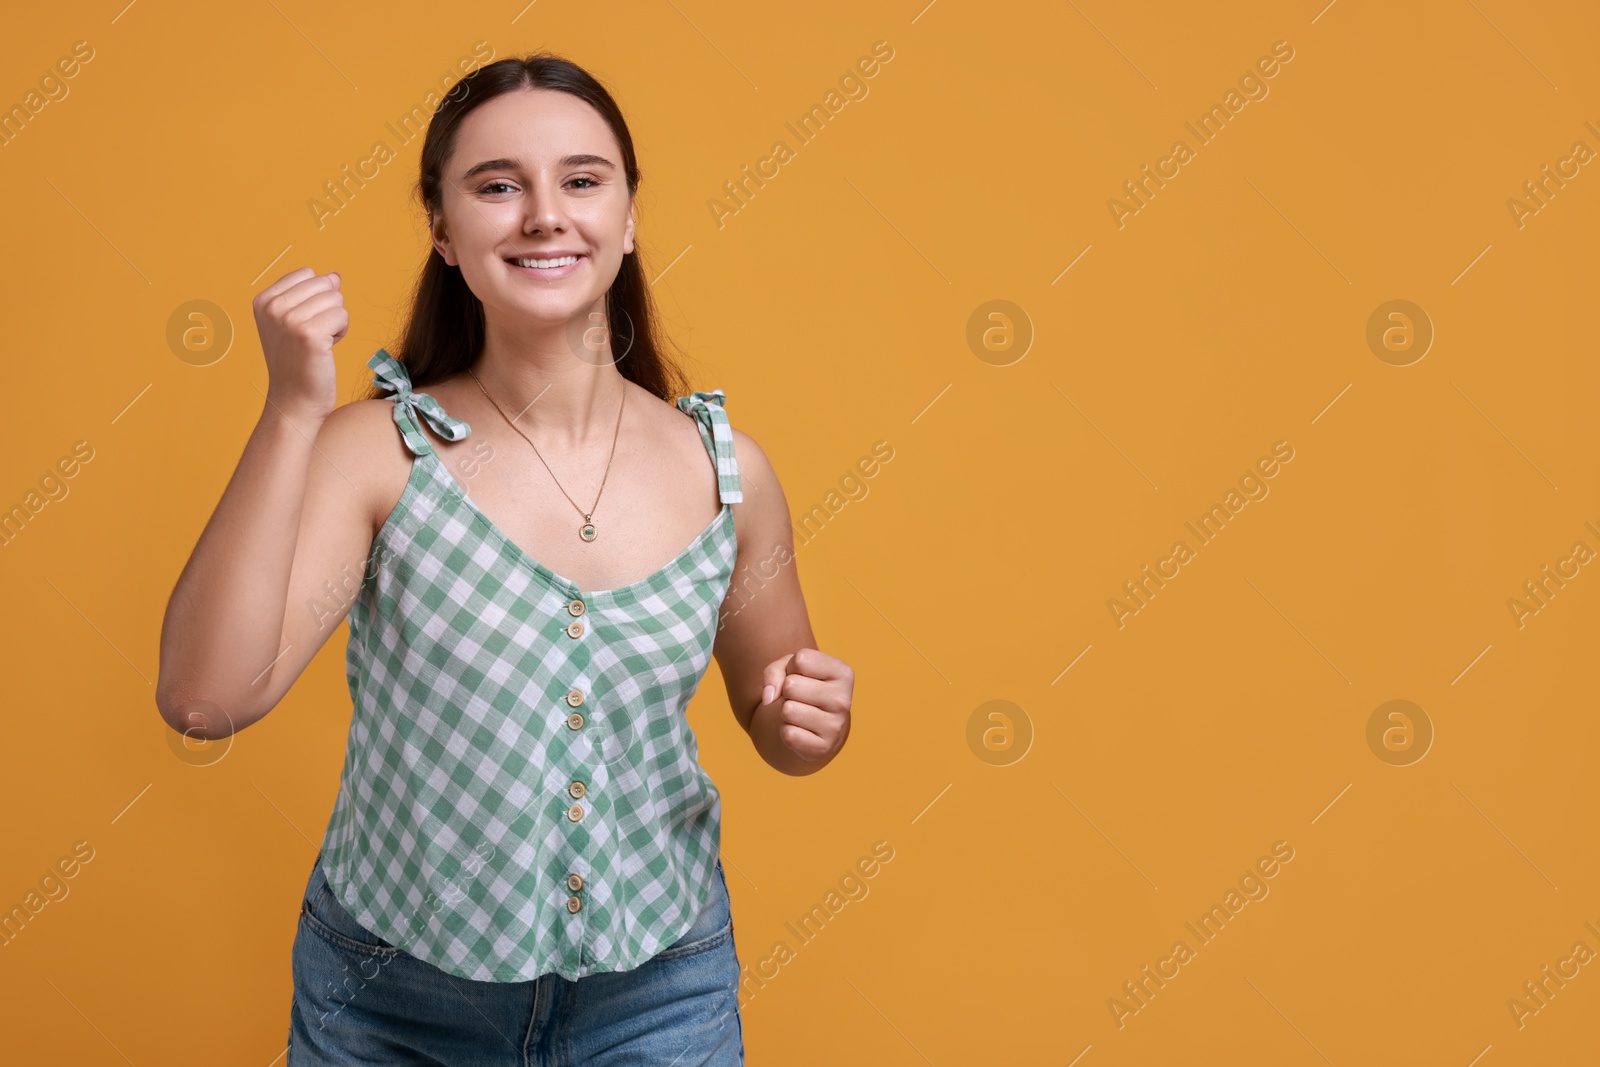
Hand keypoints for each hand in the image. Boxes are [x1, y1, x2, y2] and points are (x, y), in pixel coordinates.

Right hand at [252, 266, 347, 423]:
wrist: (294, 399)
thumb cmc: (298, 361)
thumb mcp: (296, 321)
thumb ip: (311, 294)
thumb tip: (335, 275)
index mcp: (264, 300)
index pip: (308, 274)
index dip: (315, 297)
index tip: (303, 324)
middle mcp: (273, 307)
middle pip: (324, 284)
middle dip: (328, 308)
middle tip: (313, 335)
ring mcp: (289, 320)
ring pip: (336, 299)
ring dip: (335, 321)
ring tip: (318, 342)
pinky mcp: (310, 334)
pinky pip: (343, 316)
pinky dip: (341, 332)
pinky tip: (326, 348)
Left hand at [759, 648, 852, 762]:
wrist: (817, 724)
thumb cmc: (804, 687)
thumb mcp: (790, 668)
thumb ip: (775, 671)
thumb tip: (768, 699)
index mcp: (843, 673)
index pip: (800, 660)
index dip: (791, 667)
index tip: (802, 676)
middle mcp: (844, 700)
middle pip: (790, 685)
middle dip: (786, 691)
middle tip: (800, 697)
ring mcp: (836, 726)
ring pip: (788, 710)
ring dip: (786, 712)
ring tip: (800, 712)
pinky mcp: (823, 748)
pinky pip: (788, 734)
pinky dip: (787, 731)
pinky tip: (801, 729)